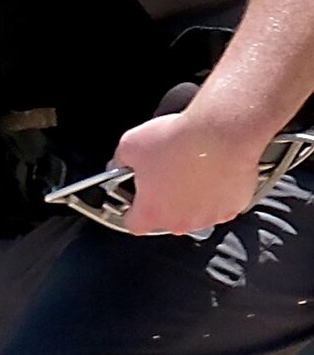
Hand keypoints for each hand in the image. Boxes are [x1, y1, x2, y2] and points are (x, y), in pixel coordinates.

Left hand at [110, 106, 271, 235]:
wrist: (223, 131)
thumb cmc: (179, 139)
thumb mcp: (130, 144)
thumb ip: (120, 161)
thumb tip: (119, 164)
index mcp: (152, 212)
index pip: (134, 223)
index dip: (132, 210)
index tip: (135, 198)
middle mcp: (181, 221)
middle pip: (167, 218)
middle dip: (164, 200)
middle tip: (166, 175)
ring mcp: (210, 215)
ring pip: (195, 211)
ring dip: (192, 197)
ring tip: (191, 169)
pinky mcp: (234, 206)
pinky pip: (221, 202)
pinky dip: (217, 191)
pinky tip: (213, 171)